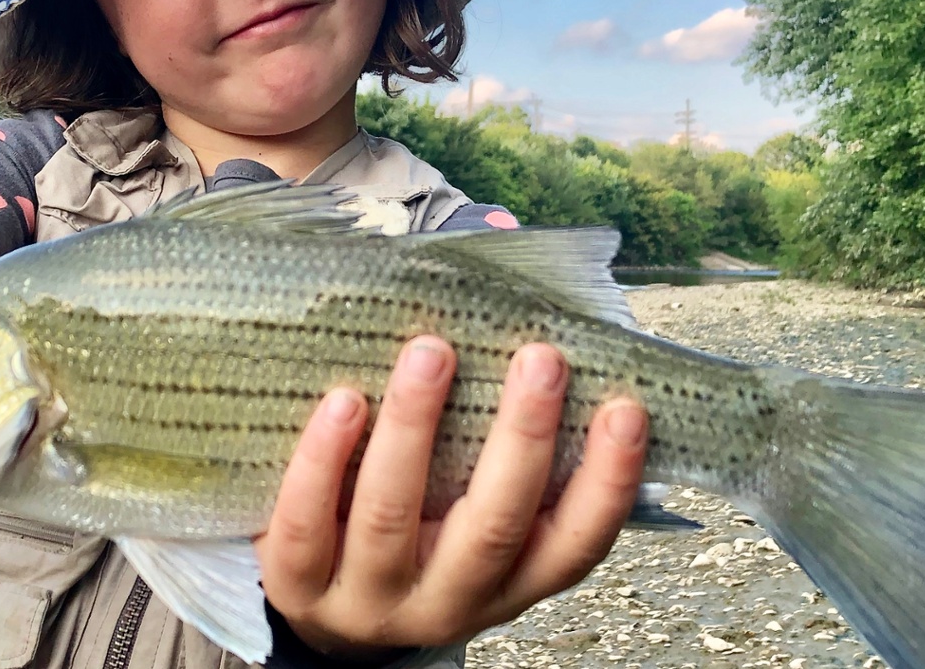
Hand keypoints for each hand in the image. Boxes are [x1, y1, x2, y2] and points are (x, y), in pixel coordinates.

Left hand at [256, 336, 647, 655]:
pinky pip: (306, 522)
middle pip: (491, 527)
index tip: (627, 408)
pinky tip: (343, 399)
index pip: (573, 545)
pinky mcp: (298, 586)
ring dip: (413, 428)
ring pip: (392, 516)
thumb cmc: (418, 527)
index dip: (607, 484)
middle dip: (522, 439)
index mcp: (508, 583)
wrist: (326, 605)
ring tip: (430, 352)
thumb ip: (505, 447)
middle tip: (540, 357)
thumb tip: (542, 320)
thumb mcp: (472, 508)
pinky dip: (324, 459)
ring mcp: (369, 598)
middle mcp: (447, 600)